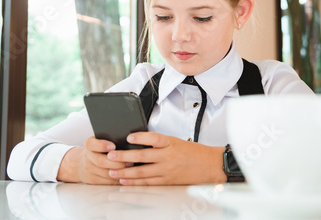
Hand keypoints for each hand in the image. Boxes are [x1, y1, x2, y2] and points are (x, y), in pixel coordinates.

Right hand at [57, 136, 129, 184]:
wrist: (80, 163)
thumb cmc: (98, 149)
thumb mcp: (99, 141)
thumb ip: (110, 139)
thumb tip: (129, 140)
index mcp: (89, 144)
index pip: (92, 144)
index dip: (102, 145)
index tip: (113, 146)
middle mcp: (87, 157)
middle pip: (101, 161)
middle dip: (117, 163)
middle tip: (130, 161)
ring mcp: (89, 170)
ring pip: (105, 174)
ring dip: (119, 172)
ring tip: (131, 169)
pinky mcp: (93, 180)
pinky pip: (107, 181)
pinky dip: (118, 179)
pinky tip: (127, 176)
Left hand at [107, 132, 226, 184]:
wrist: (210, 165)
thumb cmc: (194, 152)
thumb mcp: (177, 141)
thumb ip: (160, 143)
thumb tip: (139, 144)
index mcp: (171, 143)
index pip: (153, 138)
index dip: (140, 137)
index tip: (129, 137)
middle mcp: (168, 157)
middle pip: (142, 156)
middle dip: (124, 157)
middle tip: (111, 156)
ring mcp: (167, 170)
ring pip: (142, 172)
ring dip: (125, 173)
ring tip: (112, 172)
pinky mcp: (168, 181)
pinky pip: (148, 183)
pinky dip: (135, 183)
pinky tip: (126, 182)